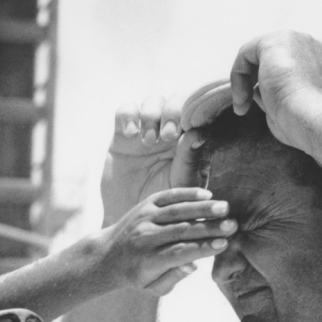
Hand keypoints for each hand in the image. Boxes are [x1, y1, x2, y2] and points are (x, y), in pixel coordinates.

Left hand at [97, 186, 235, 295]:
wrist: (108, 255)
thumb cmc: (137, 274)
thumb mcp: (153, 287)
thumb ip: (173, 278)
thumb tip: (193, 265)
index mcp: (148, 260)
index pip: (179, 252)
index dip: (202, 248)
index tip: (223, 244)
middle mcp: (145, 237)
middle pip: (182, 230)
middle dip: (209, 227)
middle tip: (233, 225)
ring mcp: (145, 217)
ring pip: (177, 211)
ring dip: (202, 209)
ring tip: (225, 208)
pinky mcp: (146, 204)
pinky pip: (169, 196)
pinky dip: (187, 194)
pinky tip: (207, 194)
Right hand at [101, 95, 201, 224]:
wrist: (133, 220)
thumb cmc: (164, 207)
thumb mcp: (180, 186)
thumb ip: (190, 160)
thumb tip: (199, 132)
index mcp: (190, 140)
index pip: (197, 111)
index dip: (194, 111)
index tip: (188, 129)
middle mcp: (171, 131)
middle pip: (175, 100)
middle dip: (172, 111)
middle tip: (167, 136)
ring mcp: (147, 130)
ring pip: (152, 101)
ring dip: (152, 114)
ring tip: (148, 141)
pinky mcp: (123, 134)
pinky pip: (125, 110)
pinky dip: (128, 115)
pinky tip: (131, 134)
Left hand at [228, 32, 321, 151]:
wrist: (312, 119)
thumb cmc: (304, 123)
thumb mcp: (295, 108)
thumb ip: (278, 94)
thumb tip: (257, 91)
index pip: (292, 68)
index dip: (272, 87)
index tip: (264, 109)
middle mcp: (313, 44)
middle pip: (276, 58)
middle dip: (257, 81)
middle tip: (246, 107)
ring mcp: (296, 39)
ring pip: (260, 55)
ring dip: (245, 81)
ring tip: (242, 107)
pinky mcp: (275, 41)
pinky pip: (247, 53)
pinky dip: (238, 75)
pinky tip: (240, 98)